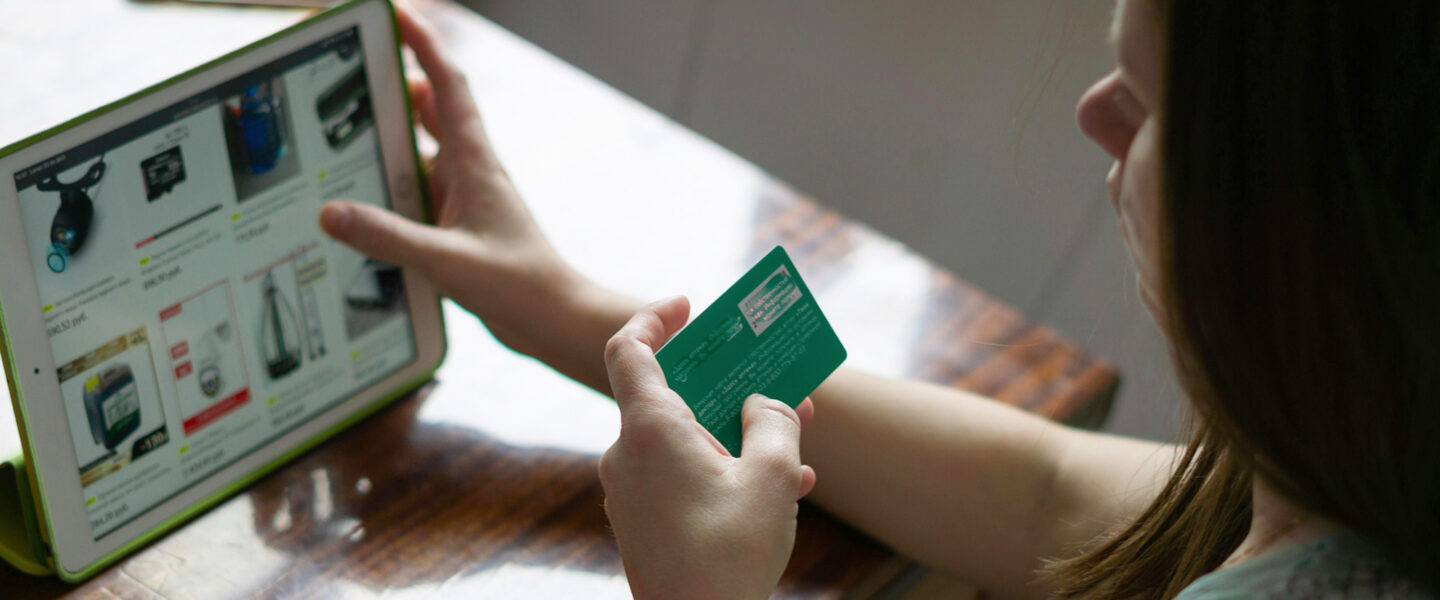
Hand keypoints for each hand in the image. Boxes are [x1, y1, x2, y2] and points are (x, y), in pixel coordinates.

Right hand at [318, 7, 586, 358]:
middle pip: (431, 109)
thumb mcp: (447, 262)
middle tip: (354, 68)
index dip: (423, 44)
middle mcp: (471, 171)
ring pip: (423, 149)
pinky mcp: (461, 224)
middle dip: (395, 82)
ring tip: (344, 127)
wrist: (556, 320)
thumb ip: (389, 237)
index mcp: (475, 163)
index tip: (396, 13)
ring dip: (392, 134)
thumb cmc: (520, 287)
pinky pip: (420, 188)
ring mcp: (466, 197)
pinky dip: (394, 182)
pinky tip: (365, 197)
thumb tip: (331, 212)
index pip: (447, 85)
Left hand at [599, 296, 817, 599]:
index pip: (629, 349)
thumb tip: (765, 403)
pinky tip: (779, 489)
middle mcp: (627, 455)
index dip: (654, 318)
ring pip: (682, 441)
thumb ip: (775, 425)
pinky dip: (722, 470)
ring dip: (735, 433)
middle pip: (670, 396)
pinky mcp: (641, 522)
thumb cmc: (727, 557)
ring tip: (793, 439)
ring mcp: (629, 492)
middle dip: (725, 385)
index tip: (687, 305)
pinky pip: (680, 477)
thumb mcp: (774, 478)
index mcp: (649, 430)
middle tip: (769, 376)